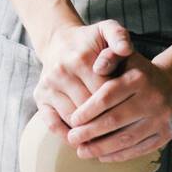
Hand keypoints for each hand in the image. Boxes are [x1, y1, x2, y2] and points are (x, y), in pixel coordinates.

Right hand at [33, 20, 134, 137]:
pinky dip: (66, 135)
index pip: (104, 92)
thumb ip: (119, 37)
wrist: (59, 40)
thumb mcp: (107, 30)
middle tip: (122, 135)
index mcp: (81, 58)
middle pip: (89, 108)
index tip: (132, 117)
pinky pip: (52, 122)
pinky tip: (81, 140)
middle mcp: (61, 71)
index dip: (119, 106)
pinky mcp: (39, 95)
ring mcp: (49, 85)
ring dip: (88, 132)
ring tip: (106, 141)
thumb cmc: (90, 40)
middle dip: (106, 122)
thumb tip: (125, 50)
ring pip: (72, 118)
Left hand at [64, 51, 171, 162]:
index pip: (107, 96)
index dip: (87, 110)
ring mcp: (162, 117)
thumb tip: (96, 68)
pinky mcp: (167, 133)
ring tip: (83, 151)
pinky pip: (139, 149)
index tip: (73, 120)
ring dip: (101, 148)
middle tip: (73, 139)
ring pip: (126, 139)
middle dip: (90, 132)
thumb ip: (108, 57)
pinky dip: (119, 155)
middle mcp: (153, 97)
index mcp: (139, 77)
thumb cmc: (139, 73)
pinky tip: (102, 156)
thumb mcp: (125, 57)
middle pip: (115, 120)